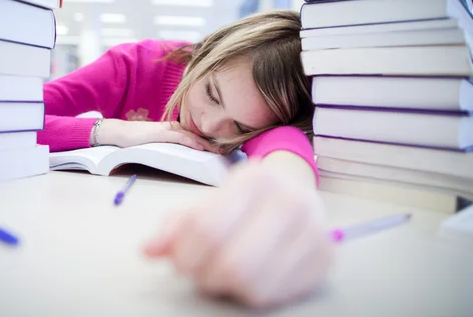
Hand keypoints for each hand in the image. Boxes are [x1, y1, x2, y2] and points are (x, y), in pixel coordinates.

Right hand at [98, 119, 220, 152]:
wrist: (120, 134)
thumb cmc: (136, 140)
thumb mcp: (157, 143)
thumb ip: (170, 146)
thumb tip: (182, 155)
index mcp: (174, 130)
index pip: (196, 135)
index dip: (210, 141)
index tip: (223, 148)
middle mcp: (174, 128)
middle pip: (198, 134)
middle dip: (214, 142)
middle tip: (229, 150)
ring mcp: (168, 130)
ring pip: (193, 135)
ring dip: (207, 144)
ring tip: (220, 151)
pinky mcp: (161, 134)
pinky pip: (180, 137)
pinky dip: (192, 142)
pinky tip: (201, 147)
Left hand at [142, 153, 333, 308]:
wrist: (295, 192)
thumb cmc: (243, 200)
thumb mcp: (208, 202)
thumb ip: (175, 225)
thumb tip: (149, 250)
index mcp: (255, 179)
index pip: (207, 229)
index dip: (184, 254)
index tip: (178, 260)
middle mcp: (290, 201)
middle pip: (231, 264)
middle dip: (204, 275)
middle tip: (199, 270)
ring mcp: (314, 231)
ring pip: (253, 286)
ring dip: (227, 288)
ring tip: (223, 273)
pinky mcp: (325, 259)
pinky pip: (275, 296)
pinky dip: (251, 293)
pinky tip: (249, 277)